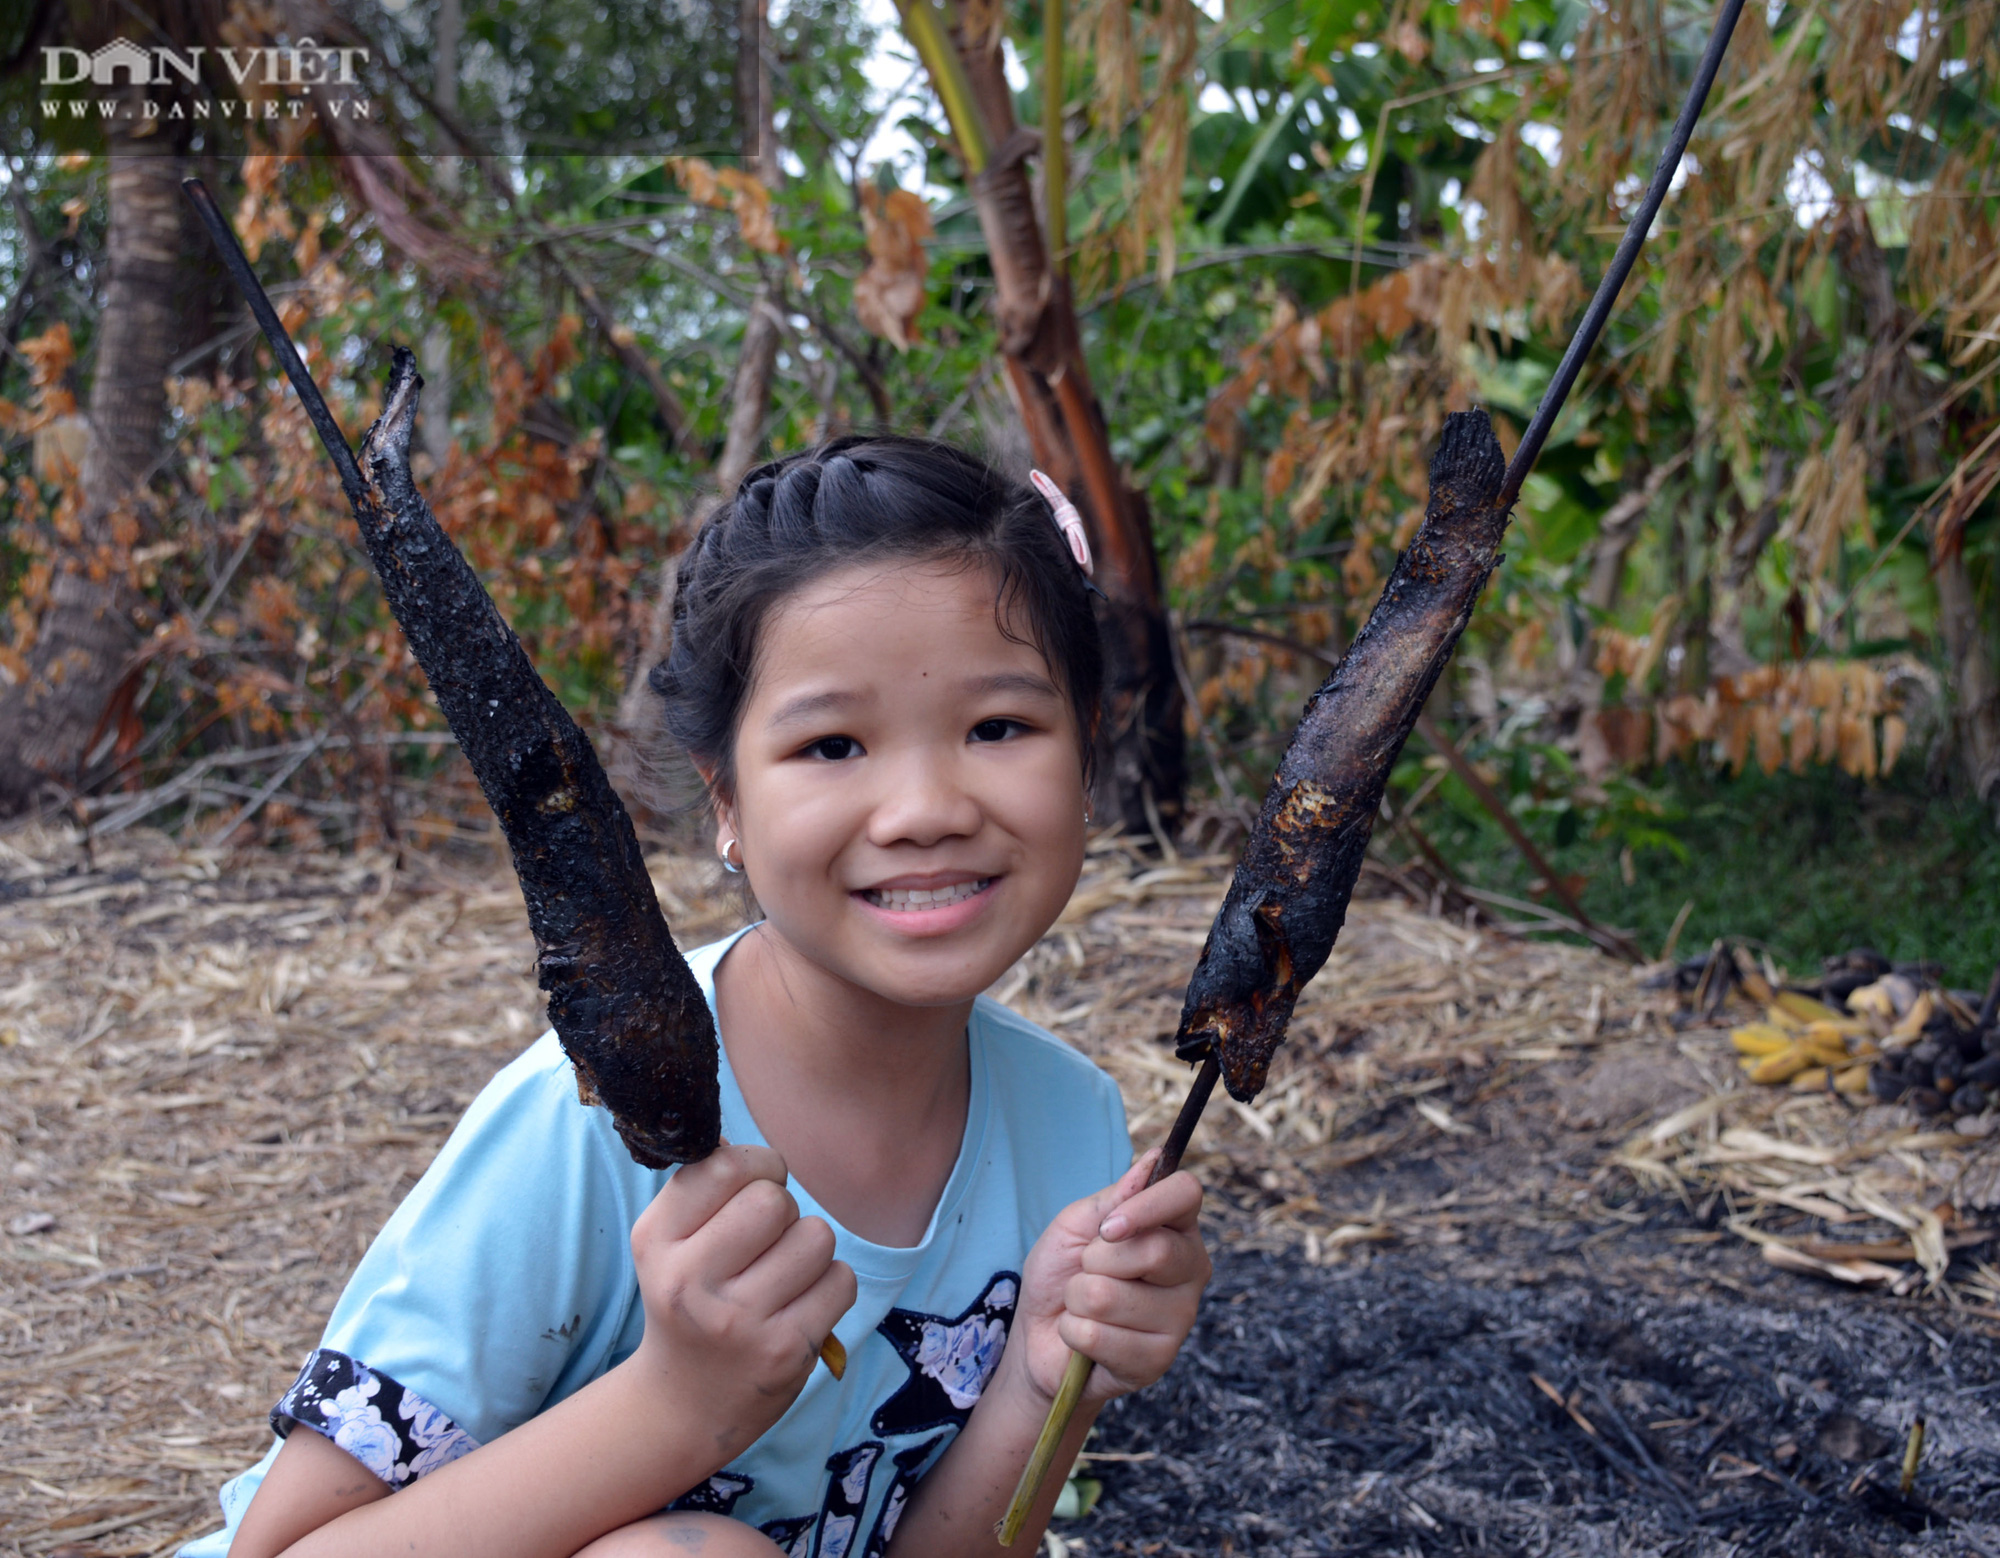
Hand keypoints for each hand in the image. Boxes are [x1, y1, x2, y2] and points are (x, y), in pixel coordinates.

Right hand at [624, 1145, 855, 1459]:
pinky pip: (841, 1280)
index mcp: (656, 1240)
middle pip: (774, 1201)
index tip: (754, 1188)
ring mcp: (738, 1322)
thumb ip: (704, 1188)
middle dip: (782, 1211)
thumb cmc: (689, 1302)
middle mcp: (688, 1281)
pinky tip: (800, 1306)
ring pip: (816, 1236)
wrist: (684, 1404)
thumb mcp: (670, 1244)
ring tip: (782, 1276)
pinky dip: (830, 1285)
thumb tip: (734, 1139)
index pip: (725, 1166)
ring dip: (809, 1249)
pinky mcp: (786, 1352)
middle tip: (766, 1244)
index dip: (758, 1165)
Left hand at [1003, 1148, 1209, 1407]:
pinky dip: (1074, 1332)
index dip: (1146, 1206)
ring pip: (1111, 1295)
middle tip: (1088, 1270)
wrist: (1040, 1335)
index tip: (1107, 1227)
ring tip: (1085, 1307)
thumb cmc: (1062, 1273)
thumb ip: (1114, 1198)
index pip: (1186, 1193)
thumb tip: (1153, 1160)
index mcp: (1176, 1228)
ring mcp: (1179, 1318)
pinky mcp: (1157, 1360)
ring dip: (1078, 1299)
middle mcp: (1190, 1270)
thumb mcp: (1077, 1225)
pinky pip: (1097, 1335)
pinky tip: (1086, 1339)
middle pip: (1153, 1249)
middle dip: (1096, 1260)